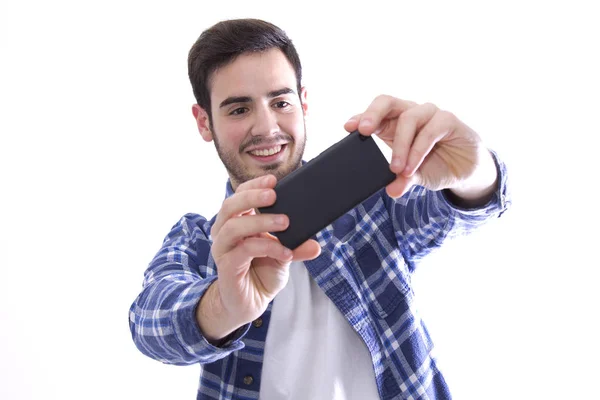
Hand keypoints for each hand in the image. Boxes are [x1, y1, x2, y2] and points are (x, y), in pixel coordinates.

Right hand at [208, 174, 320, 330]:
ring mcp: (223, 249)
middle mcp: (225, 232)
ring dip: (261, 221)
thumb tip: (316, 244)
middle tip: (274, 195)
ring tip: (284, 222)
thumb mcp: (283, 256)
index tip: (273, 180)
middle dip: (252, 197)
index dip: (254, 186)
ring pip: (234, 226)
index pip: (239, 196)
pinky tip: (285, 252)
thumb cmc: (261, 273)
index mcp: (237, 222)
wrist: (250, 303)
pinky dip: (267, 247)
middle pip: (230, 205)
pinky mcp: (227, 266)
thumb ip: (296, 247)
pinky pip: (244, 250)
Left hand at [344, 95, 497, 201]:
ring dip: (400, 144)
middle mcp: (410, 114)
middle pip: (387, 102)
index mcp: (395, 124)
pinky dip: (418, 149)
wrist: (466, 170)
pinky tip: (413, 165)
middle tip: (364, 131)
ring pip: (408, 118)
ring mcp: (429, 115)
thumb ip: (401, 180)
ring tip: (396, 168)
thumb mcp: (413, 176)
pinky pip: (431, 129)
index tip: (348, 128)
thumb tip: (391, 191)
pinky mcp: (448, 120)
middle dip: (373, 114)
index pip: (375, 114)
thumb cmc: (435, 165)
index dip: (360, 117)